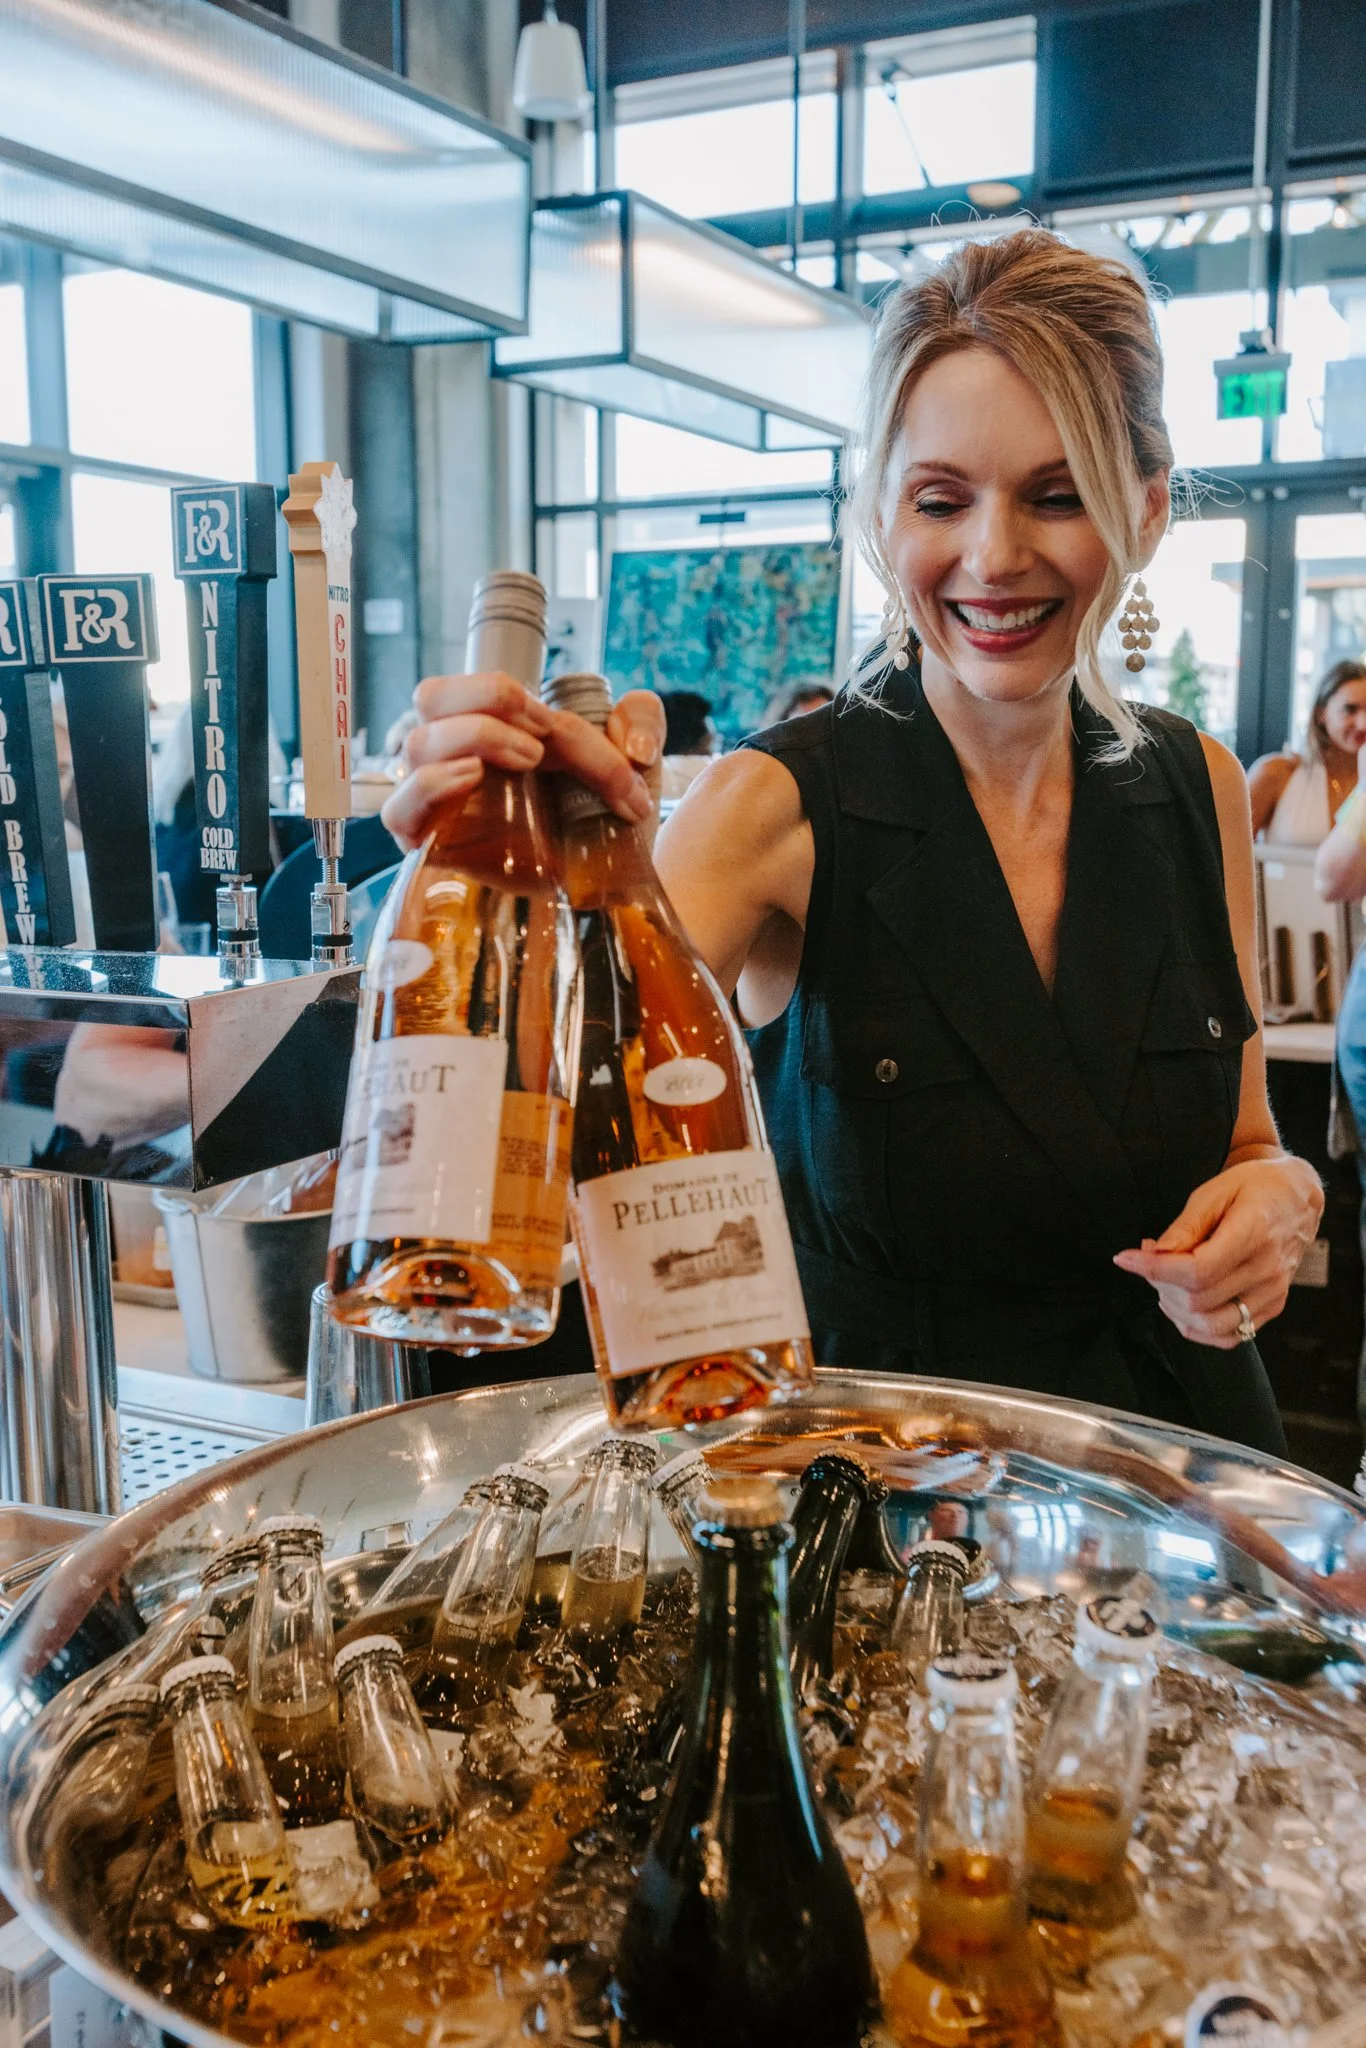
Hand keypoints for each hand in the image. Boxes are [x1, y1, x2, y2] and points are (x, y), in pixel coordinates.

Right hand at [381, 671, 664, 850]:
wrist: (608, 884)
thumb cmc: (606, 818)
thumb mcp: (636, 761)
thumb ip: (642, 717)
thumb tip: (630, 741)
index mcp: (494, 725)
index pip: (487, 691)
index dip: (518, 698)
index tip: (566, 734)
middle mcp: (458, 755)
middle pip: (432, 696)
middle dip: (486, 700)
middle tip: (539, 735)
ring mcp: (440, 798)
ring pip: (419, 743)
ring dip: (476, 738)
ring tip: (526, 763)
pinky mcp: (430, 843)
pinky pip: (398, 808)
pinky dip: (430, 783)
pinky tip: (472, 779)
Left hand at [1112, 1156, 1323, 1348]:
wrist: (1297, 1198)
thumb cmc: (1255, 1188)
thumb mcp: (1215, 1191)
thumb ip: (1186, 1225)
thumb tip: (1155, 1253)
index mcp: (1254, 1234)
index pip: (1197, 1271)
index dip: (1154, 1270)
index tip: (1125, 1258)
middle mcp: (1268, 1269)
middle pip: (1200, 1300)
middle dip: (1160, 1284)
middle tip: (1148, 1260)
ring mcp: (1273, 1292)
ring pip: (1213, 1326)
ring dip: (1176, 1310)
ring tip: (1165, 1282)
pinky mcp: (1273, 1306)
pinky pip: (1231, 1335)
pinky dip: (1199, 1328)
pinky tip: (1184, 1304)